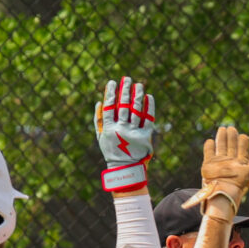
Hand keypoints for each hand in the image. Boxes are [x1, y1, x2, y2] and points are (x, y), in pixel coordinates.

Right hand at [93, 76, 160, 193]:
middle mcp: (122, 129)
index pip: (110, 106)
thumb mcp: (101, 137)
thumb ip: (98, 120)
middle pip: (124, 105)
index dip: (111, 93)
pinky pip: (148, 118)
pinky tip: (148, 97)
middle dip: (125, 90)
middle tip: (126, 79)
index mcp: (109, 128)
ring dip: (138, 95)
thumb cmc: (112, 150)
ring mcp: (134, 132)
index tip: (112, 82)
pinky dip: (149, 107)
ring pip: (137, 110)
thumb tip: (99, 102)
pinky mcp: (146, 136)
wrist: (126, 168)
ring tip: (138, 85)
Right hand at [187, 123, 248, 220]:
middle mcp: (230, 162)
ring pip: (220, 147)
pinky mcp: (208, 164)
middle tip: (232, 128)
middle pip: (231, 146)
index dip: (243, 142)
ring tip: (222, 128)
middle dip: (232, 137)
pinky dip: (209, 146)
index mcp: (240, 163)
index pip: (242, 149)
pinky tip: (210, 140)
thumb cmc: (240, 182)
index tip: (244, 136)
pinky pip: (208, 153)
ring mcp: (219, 163)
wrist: (223, 190)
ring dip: (222, 138)